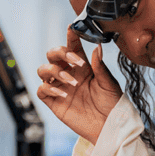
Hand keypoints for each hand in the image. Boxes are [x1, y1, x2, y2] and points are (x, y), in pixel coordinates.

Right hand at [35, 28, 123, 143]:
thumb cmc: (112, 105)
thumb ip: (100, 66)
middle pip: (52, 55)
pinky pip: (42, 90)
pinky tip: (64, 94)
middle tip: (76, 61)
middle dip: (60, 53)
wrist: (109, 128)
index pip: (72, 47)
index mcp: (82, 67)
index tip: (72, 28)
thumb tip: (97, 47)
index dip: (71, 37)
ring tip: (72, 82)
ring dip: (55, 71)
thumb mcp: (109, 84)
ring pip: (43, 70)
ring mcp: (59, 88)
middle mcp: (68, 74)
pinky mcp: (53, 102)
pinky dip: (50, 89)